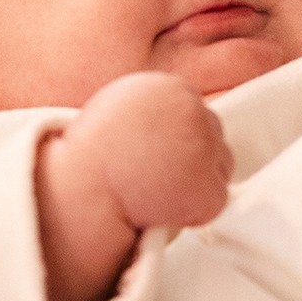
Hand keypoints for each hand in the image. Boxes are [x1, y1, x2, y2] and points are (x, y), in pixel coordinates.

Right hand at [36, 72, 232, 300]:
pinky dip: (195, 212)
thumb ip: (157, 106)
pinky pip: (214, 202)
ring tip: (157, 190)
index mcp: (171, 88)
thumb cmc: (92, 154)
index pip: (195, 112)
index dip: (176, 137)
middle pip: (212, 136)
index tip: (154, 154)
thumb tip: (179, 124)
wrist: (81, 191)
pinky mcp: (208, 188)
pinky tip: (164, 208)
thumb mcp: (121, 105)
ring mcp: (204, 150)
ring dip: (197, 181)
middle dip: (191, 157)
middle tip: (155, 175)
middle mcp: (194, 111)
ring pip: (220, 167)